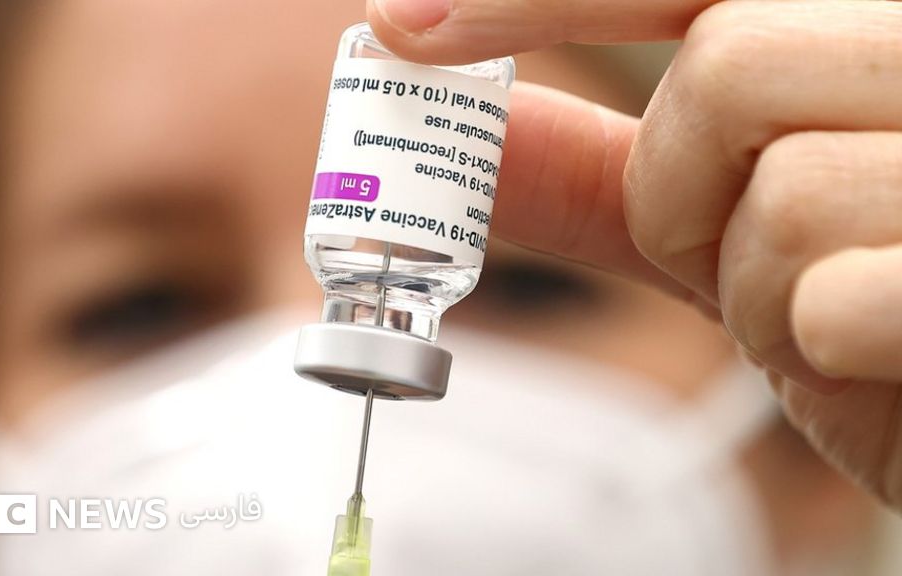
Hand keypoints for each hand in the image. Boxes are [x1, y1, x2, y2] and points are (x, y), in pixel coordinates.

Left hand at [368, 0, 901, 507]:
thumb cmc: (853, 300)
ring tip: (816, 312)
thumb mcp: (724, 227)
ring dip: (752, 284)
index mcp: (865, 25)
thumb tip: (480, 135)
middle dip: (682, 189)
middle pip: (729, 67)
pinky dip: (813, 347)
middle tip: (727, 251)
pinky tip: (871, 353)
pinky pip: (828, 298)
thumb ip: (605, 177)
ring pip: (779, 192)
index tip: (403, 21)